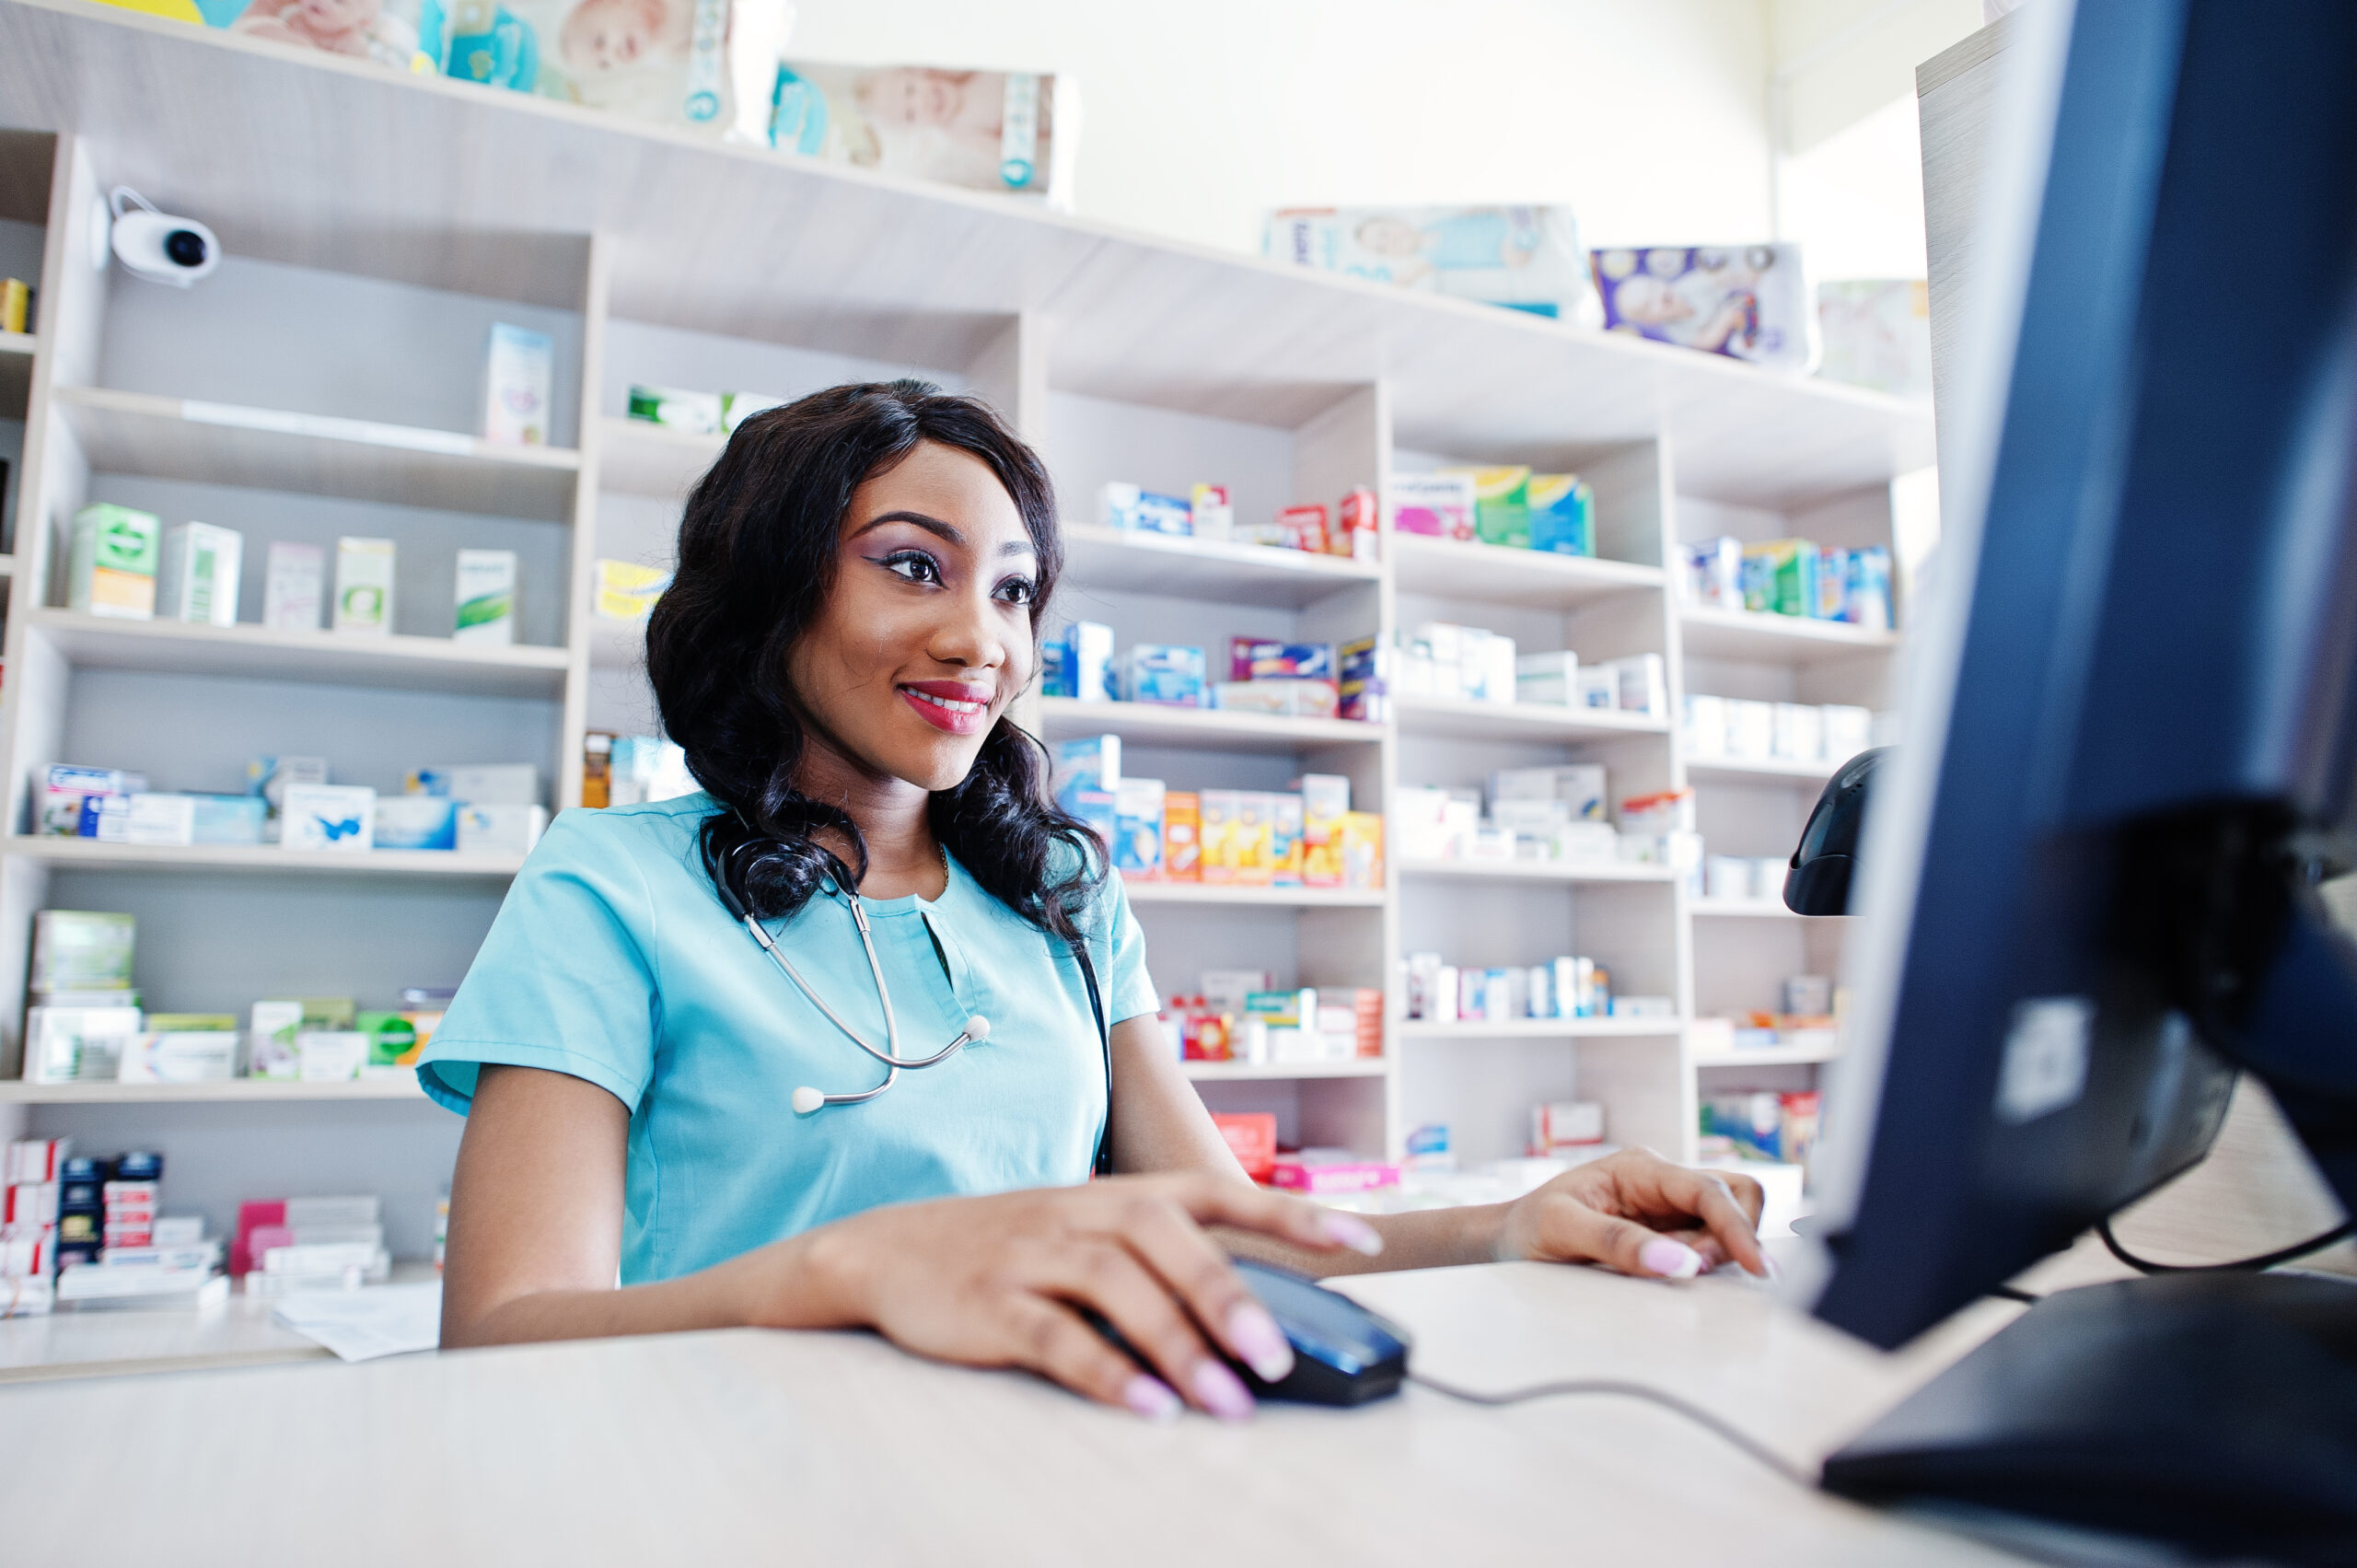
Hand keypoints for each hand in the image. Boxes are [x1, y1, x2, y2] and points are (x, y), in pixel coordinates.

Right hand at [780, 1174, 1383, 1419]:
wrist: (888, 1249)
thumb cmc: (1014, 1249)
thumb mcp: (1089, 1235)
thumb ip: (1164, 1265)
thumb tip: (1260, 1319)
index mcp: (1120, 1196)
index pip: (1217, 1192)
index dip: (1290, 1213)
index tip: (1361, 1241)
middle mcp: (1083, 1214)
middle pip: (1168, 1239)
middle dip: (1229, 1295)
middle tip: (1279, 1357)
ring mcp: (1035, 1254)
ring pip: (1118, 1287)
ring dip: (1178, 1344)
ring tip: (1227, 1401)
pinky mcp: (991, 1303)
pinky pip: (1054, 1337)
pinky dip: (1105, 1373)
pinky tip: (1147, 1410)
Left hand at [1494, 1148, 1766, 1280]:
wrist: (1511, 1239)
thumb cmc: (1530, 1226)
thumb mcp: (1561, 1229)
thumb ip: (1616, 1242)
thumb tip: (1678, 1262)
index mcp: (1640, 1168)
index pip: (1708, 1190)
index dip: (1738, 1228)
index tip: (1758, 1267)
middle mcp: (1663, 1182)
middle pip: (1736, 1196)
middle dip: (1731, 1237)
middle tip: (1692, 1269)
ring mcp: (1670, 1207)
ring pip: (1729, 1221)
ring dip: (1717, 1252)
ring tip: (1669, 1269)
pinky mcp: (1671, 1232)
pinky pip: (1712, 1244)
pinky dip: (1707, 1262)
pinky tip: (1672, 1271)